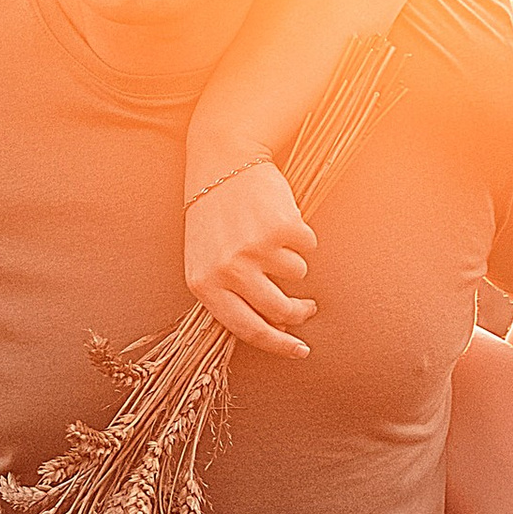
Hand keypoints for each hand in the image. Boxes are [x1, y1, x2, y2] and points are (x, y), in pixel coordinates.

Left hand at [185, 159, 317, 361]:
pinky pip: (308, 247)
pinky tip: (280, 217)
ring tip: (273, 237)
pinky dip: (301, 235)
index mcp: (204, 284)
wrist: (223, 162)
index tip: (300, 351)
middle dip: (300, 312)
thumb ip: (231, 294)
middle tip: (307, 307)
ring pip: (298, 274)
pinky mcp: (281, 228)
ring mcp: (256, 249)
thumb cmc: (214, 215)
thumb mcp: (207, 259)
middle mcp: (228, 270)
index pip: (247, 330)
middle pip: (280, 310)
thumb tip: (276, 326)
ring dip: (293, 260)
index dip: (278, 346)